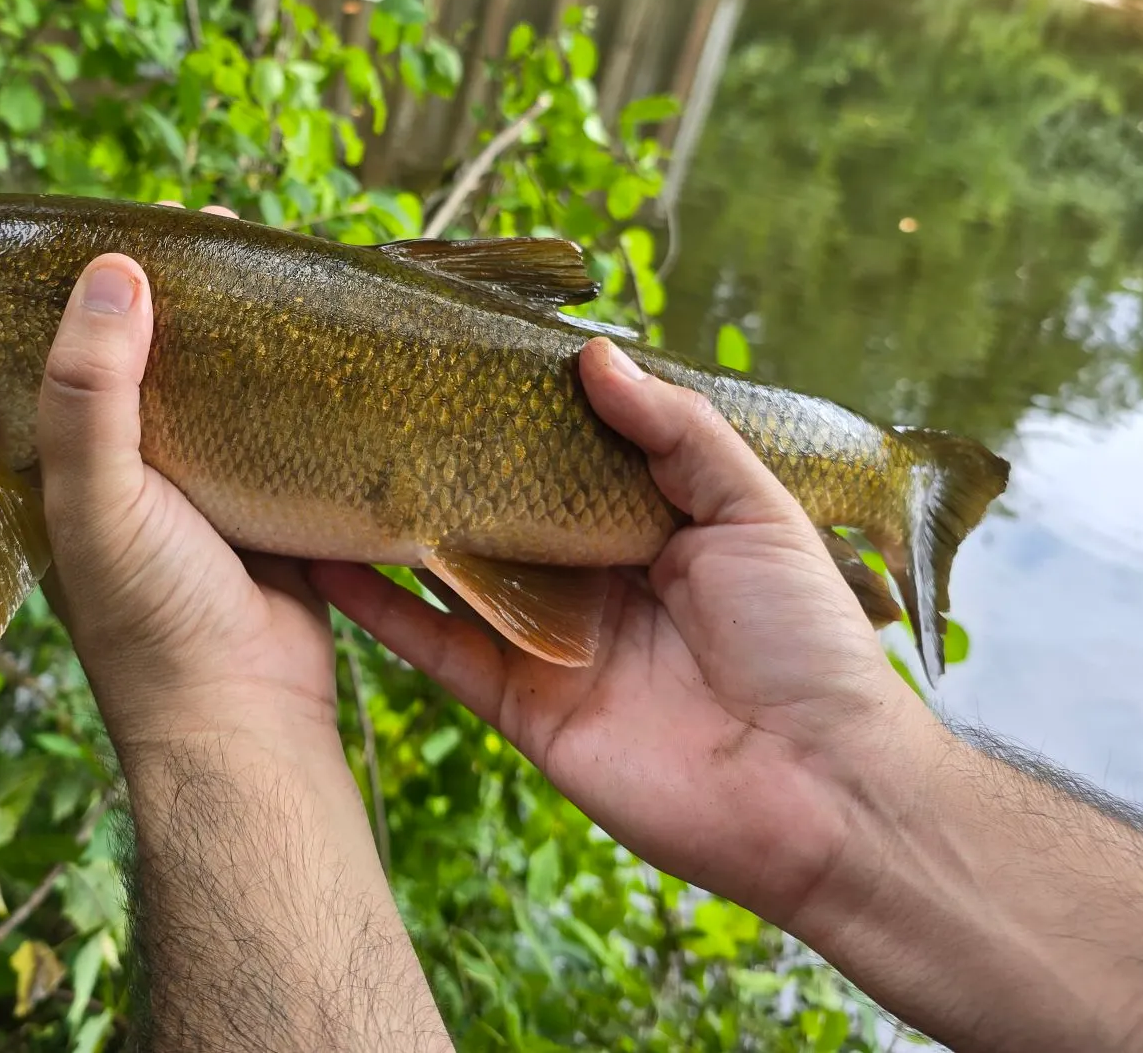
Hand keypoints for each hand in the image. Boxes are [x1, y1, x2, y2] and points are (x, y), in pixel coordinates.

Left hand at [37, 241, 338, 760]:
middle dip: (189, 296)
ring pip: (224, 386)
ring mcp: (205, 484)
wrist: (245, 717)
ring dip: (249, 334)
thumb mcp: (99, 499)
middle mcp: (134, 468)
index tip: (146, 226)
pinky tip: (324, 342)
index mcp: (68, 463)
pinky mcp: (269, 501)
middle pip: (156, 357)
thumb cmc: (152, 616)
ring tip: (280, 270)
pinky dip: (296, 383)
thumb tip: (116, 270)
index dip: (102, 286)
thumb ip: (90, 391)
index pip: (75, 348)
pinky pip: (280, 425)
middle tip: (226, 233)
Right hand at [313, 337, 936, 928]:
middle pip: (502, 506)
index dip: (520, 411)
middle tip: (372, 398)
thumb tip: (593, 354)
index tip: (458, 356)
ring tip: (327, 463)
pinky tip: (326, 561)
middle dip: (446, 459)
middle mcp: (590, 573)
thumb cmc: (804, 636)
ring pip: (455, 570)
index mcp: (650, 521)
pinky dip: (381, 608)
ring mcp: (550, 637)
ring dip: (394, 527)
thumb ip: (677, 431)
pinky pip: (439, 645)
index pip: (569, 453)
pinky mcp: (521, 702)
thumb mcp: (756, 508)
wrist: (816, 789)